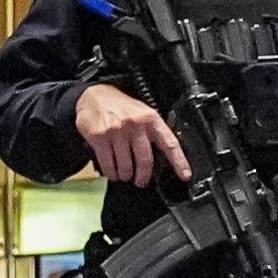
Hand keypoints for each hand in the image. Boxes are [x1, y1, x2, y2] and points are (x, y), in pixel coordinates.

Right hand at [73, 82, 192, 186]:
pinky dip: (111, 173)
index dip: (179, 161)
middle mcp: (135, 125)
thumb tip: (163, 157)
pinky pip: (109, 165)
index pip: (169, 143)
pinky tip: (113, 171)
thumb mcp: (142, 112)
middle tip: (141, 181)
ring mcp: (117, 131)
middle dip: (143, 177)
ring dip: (125, 175)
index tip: (184, 174)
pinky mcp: (100, 138)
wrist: (93, 96)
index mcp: (150, 119)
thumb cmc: (120, 106)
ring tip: (125, 174)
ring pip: (126, 166)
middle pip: (145, 160)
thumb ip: (152, 131)